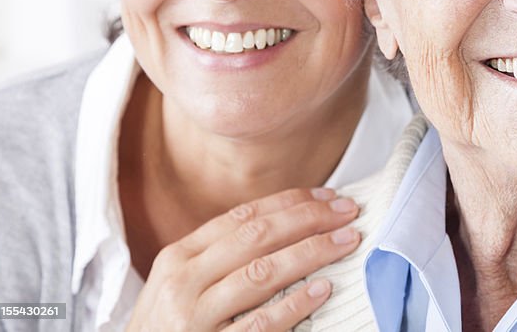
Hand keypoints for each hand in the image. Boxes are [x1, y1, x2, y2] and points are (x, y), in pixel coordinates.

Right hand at [127, 187, 360, 331]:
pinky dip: (293, 305)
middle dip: (309, 219)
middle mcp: (184, 282)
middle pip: (257, 237)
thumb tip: (288, 225)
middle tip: (349, 213)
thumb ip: (222, 256)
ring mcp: (195, 319)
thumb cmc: (167, 330)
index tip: (329, 197)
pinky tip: (322, 290)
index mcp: (179, 257)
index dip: (291, 202)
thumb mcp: (181, 285)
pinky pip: (260, 324)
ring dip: (311, 252)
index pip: (244, 216)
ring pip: (261, 274)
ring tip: (346, 242)